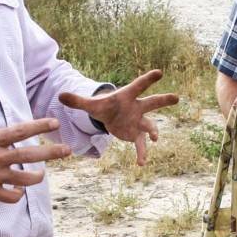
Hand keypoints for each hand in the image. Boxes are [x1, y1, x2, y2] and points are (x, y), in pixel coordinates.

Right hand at [0, 105, 73, 202]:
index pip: (20, 131)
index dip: (39, 126)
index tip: (54, 122)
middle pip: (30, 155)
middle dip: (51, 152)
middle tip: (68, 150)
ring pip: (24, 179)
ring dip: (36, 177)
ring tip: (40, 175)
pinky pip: (10, 195)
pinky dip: (17, 194)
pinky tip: (18, 191)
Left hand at [58, 69, 179, 164]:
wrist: (109, 117)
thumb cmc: (103, 106)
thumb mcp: (91, 105)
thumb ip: (77, 101)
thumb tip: (60, 95)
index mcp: (127, 96)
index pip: (138, 85)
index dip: (148, 79)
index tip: (159, 72)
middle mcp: (137, 107)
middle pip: (152, 102)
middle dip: (164, 100)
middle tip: (176, 98)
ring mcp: (139, 121)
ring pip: (151, 125)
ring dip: (153, 132)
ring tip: (153, 138)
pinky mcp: (136, 134)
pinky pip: (141, 144)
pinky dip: (141, 153)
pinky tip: (141, 163)